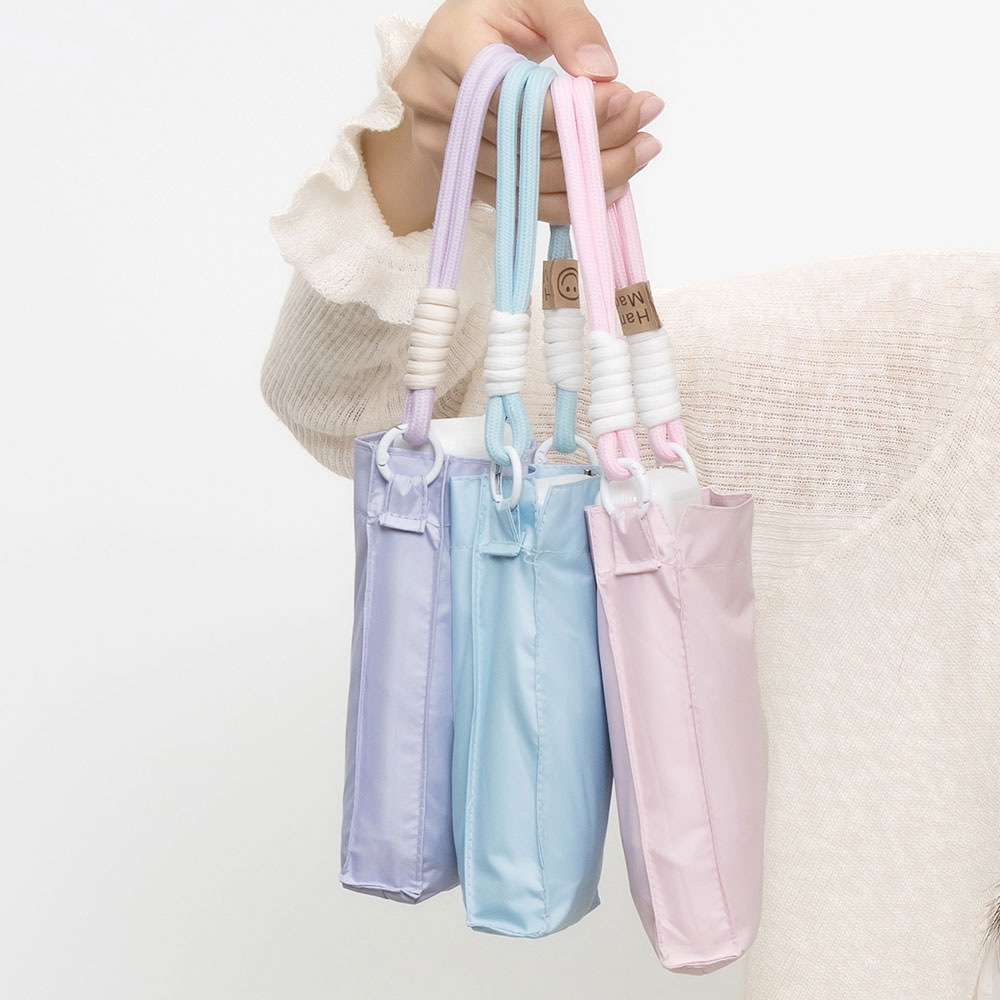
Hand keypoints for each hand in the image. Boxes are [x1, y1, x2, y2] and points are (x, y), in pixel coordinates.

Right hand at [363, 0, 662, 234]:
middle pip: (523, 143)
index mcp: (449, 47)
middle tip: (646, 129)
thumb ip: (570, 24)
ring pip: (526, 179)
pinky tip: (609, 187)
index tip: (623, 98)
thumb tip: (600, 71)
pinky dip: (568, 200)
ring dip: (591, 174)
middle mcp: (436, 103)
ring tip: (641, 152)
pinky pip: (519, 202)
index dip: (568, 108)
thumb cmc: (494, 16)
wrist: (455, 50)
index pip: (512, 95)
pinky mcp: (462, 177)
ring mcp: (443, 147)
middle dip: (594, 140)